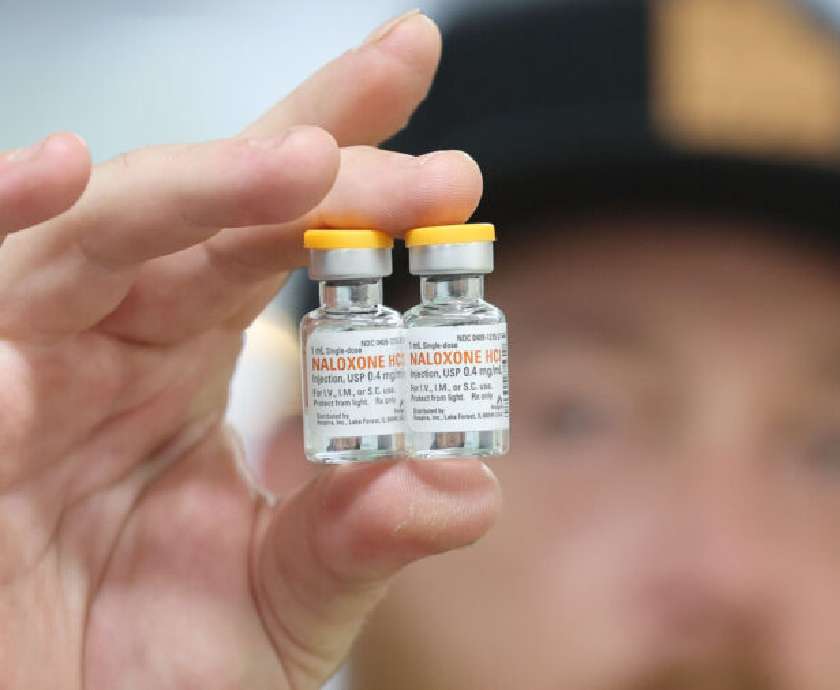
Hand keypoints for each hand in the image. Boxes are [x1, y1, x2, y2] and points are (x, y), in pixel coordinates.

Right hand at [0, 12, 498, 688]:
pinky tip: (56, 180)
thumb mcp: (291, 603)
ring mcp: (24, 371)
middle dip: (301, 155)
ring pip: (85, 236)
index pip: (272, 232)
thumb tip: (463, 484)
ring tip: (295, 163)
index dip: (347, 162)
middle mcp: (108, 342)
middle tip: (409, 138)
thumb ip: (364, 538)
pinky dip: (1, 249)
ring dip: (188, 187)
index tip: (443, 137)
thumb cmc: (160, 675)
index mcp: (189, 357)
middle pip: (196, 207)